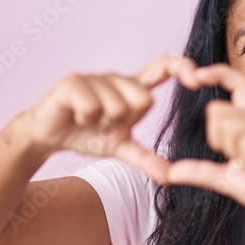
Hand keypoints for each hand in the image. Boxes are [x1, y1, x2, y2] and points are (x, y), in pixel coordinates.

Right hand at [26, 54, 196, 183]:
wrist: (48, 136)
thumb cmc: (86, 135)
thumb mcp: (120, 149)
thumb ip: (146, 159)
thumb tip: (171, 176)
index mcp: (132, 90)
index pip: (163, 68)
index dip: (181, 67)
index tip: (197, 79)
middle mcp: (117, 78)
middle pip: (144, 99)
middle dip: (126, 121)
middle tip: (106, 124)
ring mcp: (95, 77)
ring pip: (117, 106)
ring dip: (103, 123)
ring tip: (89, 121)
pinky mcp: (73, 81)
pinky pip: (93, 106)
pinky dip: (85, 119)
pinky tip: (75, 116)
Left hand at [165, 63, 244, 229]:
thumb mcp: (228, 181)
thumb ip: (202, 172)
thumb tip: (171, 172)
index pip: (236, 83)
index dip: (216, 73)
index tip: (193, 77)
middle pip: (218, 110)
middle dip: (217, 139)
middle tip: (237, 159)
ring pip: (231, 126)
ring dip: (234, 152)